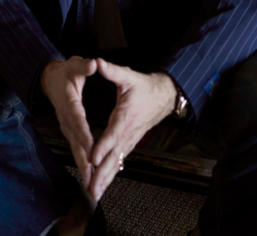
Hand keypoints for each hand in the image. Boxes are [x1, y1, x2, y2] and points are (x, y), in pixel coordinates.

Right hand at [40, 57, 99, 191]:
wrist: (49, 79)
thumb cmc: (64, 72)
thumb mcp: (74, 64)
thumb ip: (83, 66)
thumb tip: (93, 64)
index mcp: (69, 102)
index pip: (78, 121)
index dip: (85, 137)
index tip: (92, 151)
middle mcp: (66, 118)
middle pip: (76, 142)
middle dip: (84, 162)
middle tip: (92, 179)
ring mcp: (66, 126)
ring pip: (76, 149)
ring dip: (84, 167)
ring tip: (92, 185)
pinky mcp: (69, 130)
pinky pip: (77, 148)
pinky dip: (83, 163)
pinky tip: (90, 175)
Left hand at [83, 61, 178, 203]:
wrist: (164, 96)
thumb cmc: (144, 86)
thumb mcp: (129, 75)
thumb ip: (112, 71)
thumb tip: (98, 62)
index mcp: (126, 117)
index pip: (113, 134)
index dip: (103, 146)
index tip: (92, 157)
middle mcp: (128, 133)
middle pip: (113, 156)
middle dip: (101, 174)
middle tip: (92, 189)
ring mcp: (129, 141)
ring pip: (115, 163)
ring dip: (104, 179)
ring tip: (94, 193)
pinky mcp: (129, 143)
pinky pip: (118, 161)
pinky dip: (109, 174)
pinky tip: (102, 184)